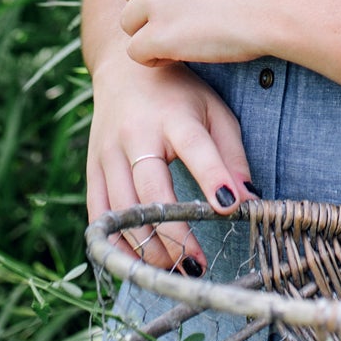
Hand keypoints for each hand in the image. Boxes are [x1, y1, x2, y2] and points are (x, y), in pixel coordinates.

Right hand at [85, 44, 253, 273]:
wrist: (122, 70)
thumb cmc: (179, 94)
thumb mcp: (214, 110)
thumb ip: (232, 153)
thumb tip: (249, 200)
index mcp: (173, 116)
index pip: (194, 147)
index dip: (212, 177)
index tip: (229, 208)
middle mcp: (135, 134)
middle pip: (151, 191)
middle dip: (175, 234)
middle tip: (198, 265)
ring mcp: (108, 152)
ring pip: (123, 211)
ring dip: (148, 248)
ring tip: (175, 271)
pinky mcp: (91, 167)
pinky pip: (99, 215)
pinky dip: (116, 244)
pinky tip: (139, 263)